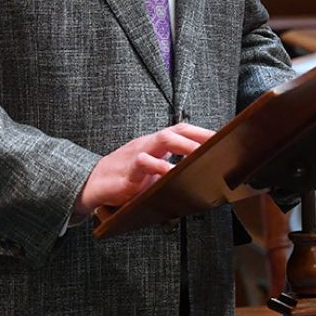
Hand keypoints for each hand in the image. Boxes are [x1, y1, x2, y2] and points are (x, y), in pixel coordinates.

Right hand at [74, 122, 213, 217]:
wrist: (92, 185)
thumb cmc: (125, 180)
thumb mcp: (151, 175)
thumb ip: (170, 173)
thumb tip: (197, 181)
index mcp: (155, 144)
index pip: (181, 131)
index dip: (201, 133)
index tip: (223, 138)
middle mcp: (148, 144)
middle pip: (176, 131)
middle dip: (199, 136)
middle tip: (219, 143)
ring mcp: (137, 154)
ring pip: (163, 140)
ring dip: (185, 146)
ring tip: (202, 155)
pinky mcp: (127, 170)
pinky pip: (144, 163)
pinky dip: (159, 167)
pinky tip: (171, 173)